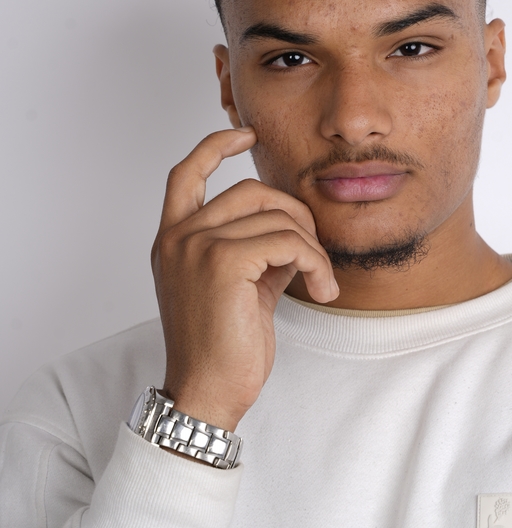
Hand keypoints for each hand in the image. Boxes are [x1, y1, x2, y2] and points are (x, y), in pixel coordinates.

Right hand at [151, 129, 338, 431]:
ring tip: (321, 281)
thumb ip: (257, 250)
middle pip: (252, 190)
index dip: (216, 146)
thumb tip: (294, 227)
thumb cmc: (223, 348)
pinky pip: (288, 240)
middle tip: (314, 255)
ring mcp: (197, 245)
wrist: (207, 393)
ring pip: (276, 215)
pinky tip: (322, 289)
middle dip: (295, 215)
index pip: (186, 172)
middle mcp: (178, 236)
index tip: (247, 134)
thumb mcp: (240, 287)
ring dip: (312, 247)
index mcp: (173, 240)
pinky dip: (315, 262)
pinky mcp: (223, 261)